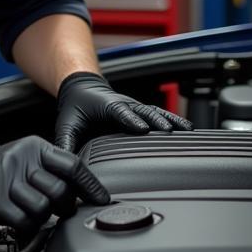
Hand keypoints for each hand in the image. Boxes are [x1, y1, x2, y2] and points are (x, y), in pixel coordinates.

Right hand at [0, 136, 110, 233]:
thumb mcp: (23, 160)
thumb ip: (49, 169)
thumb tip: (81, 189)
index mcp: (33, 148)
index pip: (72, 164)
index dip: (90, 185)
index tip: (101, 199)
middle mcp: (21, 160)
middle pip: (61, 189)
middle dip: (64, 206)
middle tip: (59, 211)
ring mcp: (7, 180)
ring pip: (44, 207)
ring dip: (43, 218)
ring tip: (35, 215)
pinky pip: (24, 220)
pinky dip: (27, 227)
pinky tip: (22, 222)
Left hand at [54, 71, 192, 151]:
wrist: (83, 87)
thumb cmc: (76, 106)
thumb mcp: (67, 124)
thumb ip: (65, 143)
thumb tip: (63, 164)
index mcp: (106, 106)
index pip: (120, 112)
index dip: (130, 120)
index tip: (142, 128)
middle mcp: (125, 105)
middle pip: (144, 112)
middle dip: (156, 121)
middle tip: (169, 131)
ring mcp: (135, 108)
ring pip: (156, 112)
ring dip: (170, 119)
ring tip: (186, 129)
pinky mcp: (142, 112)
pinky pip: (160, 115)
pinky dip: (175, 120)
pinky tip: (189, 129)